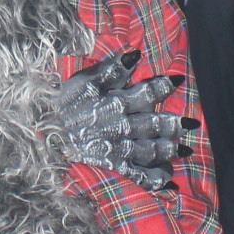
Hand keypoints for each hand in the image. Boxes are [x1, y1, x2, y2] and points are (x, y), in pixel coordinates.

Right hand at [54, 51, 190, 189]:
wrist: (41, 137)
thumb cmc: (59, 106)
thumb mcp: (83, 82)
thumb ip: (111, 69)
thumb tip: (135, 53)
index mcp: (116, 103)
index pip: (147, 93)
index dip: (163, 86)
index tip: (178, 81)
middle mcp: (123, 127)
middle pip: (155, 125)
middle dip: (175, 124)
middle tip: (192, 124)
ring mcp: (119, 150)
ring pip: (152, 150)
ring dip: (170, 149)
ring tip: (185, 149)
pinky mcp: (112, 169)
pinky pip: (139, 176)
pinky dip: (155, 179)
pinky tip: (169, 180)